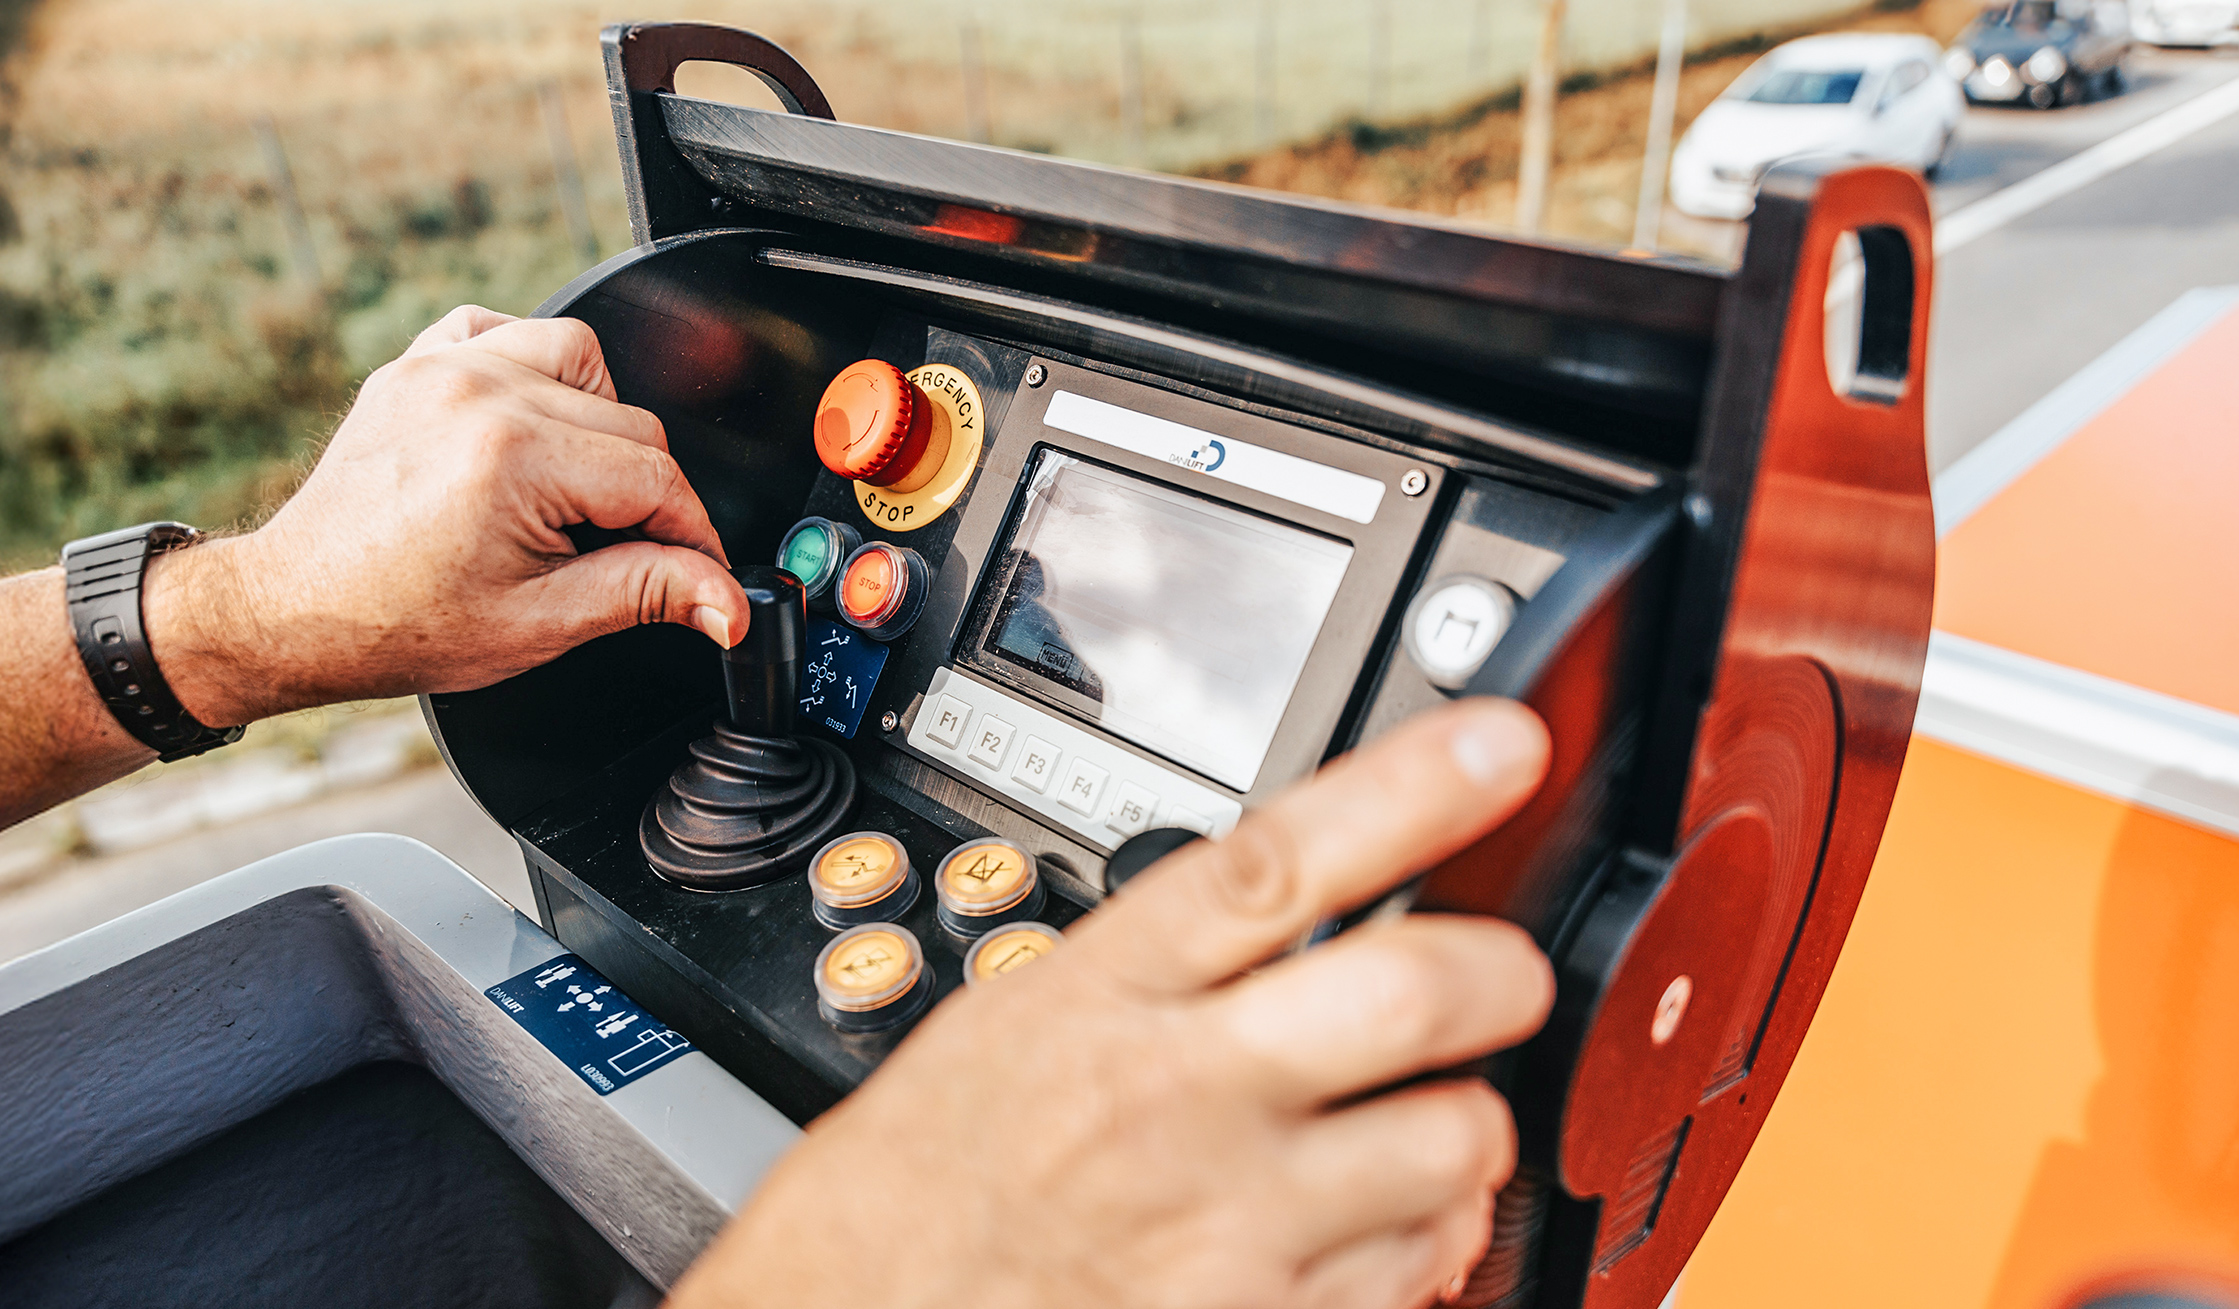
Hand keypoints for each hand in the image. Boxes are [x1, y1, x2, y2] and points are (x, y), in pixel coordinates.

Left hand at [145, 306, 747, 724]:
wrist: (295, 609)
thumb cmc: (396, 622)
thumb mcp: (542, 623)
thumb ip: (647, 594)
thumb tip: (729, 600)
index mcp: (515, 455)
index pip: (657, 478)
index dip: (693, 536)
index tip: (701, 574)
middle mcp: (482, 392)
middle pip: (631, 423)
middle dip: (644, 495)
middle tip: (616, 554)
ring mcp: (446, 366)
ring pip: (583, 360)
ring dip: (598, 421)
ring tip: (573, 488)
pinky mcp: (421, 361)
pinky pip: (508, 330)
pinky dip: (534, 371)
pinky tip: (529, 430)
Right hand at [672, 699, 1553, 1308]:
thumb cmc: (916, 1193)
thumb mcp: (1009, 1025)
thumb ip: (1155, 972)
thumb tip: (1301, 922)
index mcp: (1099, 994)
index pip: (1279, 860)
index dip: (1413, 786)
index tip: (1500, 741)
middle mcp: (1173, 1096)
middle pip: (1410, 992)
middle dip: (1499, 974)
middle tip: (1501, 975)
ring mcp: (1223, 1221)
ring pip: (1449, 1142)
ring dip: (1458, 1136)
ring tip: (1411, 1136)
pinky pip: (1418, 1270)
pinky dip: (1424, 1247)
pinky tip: (1365, 1234)